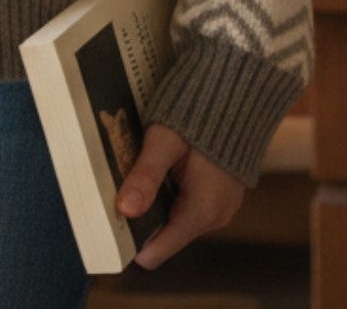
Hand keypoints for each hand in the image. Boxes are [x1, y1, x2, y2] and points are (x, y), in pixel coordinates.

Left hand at [113, 121, 243, 269]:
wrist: (240, 96)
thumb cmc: (199, 114)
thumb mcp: (164, 141)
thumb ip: (146, 175)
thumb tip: (123, 210)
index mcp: (201, 211)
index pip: (157, 251)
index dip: (131, 242)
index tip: (107, 228)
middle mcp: (215, 217)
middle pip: (165, 235)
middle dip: (141, 218)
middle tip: (117, 192)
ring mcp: (222, 208)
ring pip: (176, 220)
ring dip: (156, 204)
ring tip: (138, 178)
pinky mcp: (223, 196)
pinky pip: (190, 207)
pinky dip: (172, 195)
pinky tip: (161, 172)